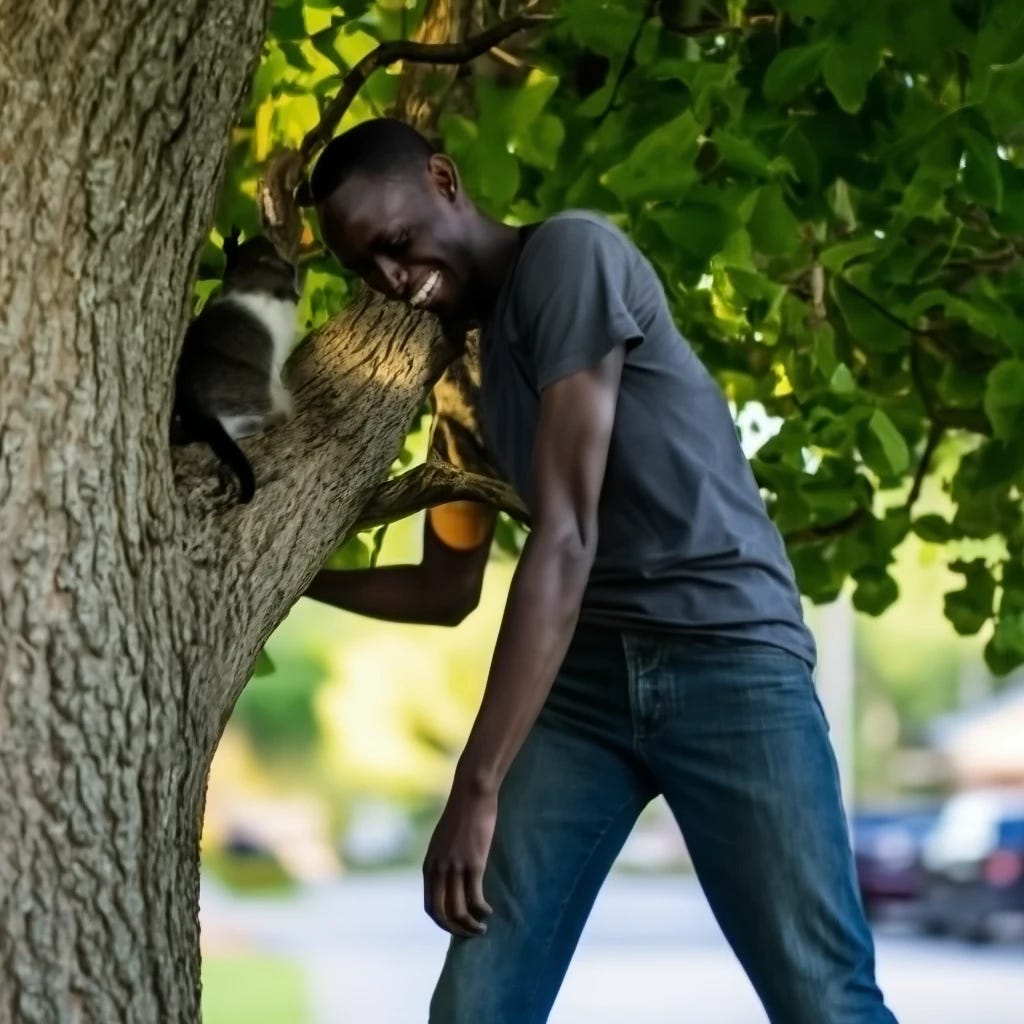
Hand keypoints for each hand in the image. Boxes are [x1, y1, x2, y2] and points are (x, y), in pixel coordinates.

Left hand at [423, 783, 495, 936]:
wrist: (471, 794)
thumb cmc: (461, 815)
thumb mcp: (443, 841)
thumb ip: (442, 860)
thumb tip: (449, 878)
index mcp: (429, 866)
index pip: (430, 906)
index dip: (442, 922)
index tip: (456, 925)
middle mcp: (439, 870)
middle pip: (441, 914)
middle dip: (455, 929)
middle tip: (469, 934)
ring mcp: (456, 868)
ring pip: (459, 910)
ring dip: (470, 925)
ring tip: (481, 927)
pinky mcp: (474, 864)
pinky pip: (476, 898)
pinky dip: (482, 911)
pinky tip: (489, 911)